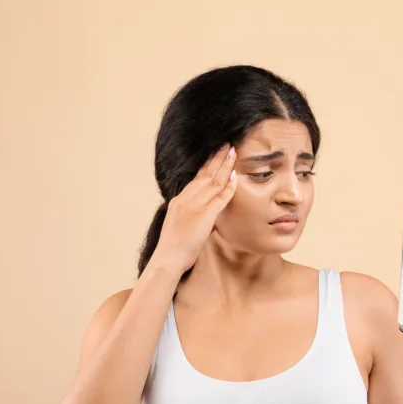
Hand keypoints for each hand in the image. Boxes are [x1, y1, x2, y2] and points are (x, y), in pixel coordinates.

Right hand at [149, 143, 237, 275]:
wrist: (167, 259)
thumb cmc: (174, 248)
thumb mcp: (181, 227)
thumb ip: (194, 218)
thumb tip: (208, 219)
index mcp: (180, 200)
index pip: (196, 178)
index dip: (207, 165)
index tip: (215, 154)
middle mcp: (186, 199)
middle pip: (205, 174)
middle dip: (217, 158)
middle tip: (226, 145)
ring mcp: (195, 206)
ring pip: (213, 181)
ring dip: (224, 166)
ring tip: (233, 152)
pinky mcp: (204, 216)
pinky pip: (219, 197)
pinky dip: (228, 186)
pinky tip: (235, 176)